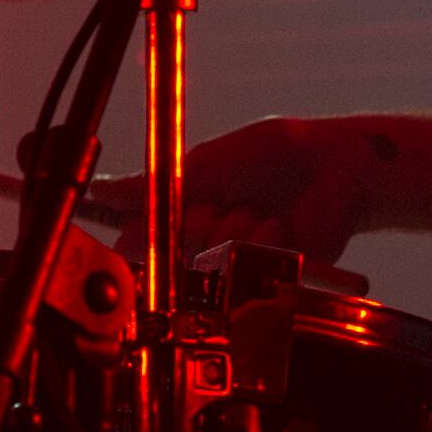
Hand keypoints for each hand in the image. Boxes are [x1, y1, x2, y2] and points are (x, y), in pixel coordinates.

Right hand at [94, 116, 384, 266]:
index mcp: (188, 211)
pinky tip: (281, 224)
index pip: (146, 237)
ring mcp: (241, 260)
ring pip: (215, 259)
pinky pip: (251, 265)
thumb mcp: (203, 164)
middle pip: (178, 251)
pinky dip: (266, 240)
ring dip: (238, 228)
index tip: (136, 237)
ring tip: (261, 209)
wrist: (331, 166)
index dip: (141, 239)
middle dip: (199, 223)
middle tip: (223, 201)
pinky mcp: (272, 276)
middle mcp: (210, 241)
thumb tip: (100, 190)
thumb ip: (151, 184)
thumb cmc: (269, 156)